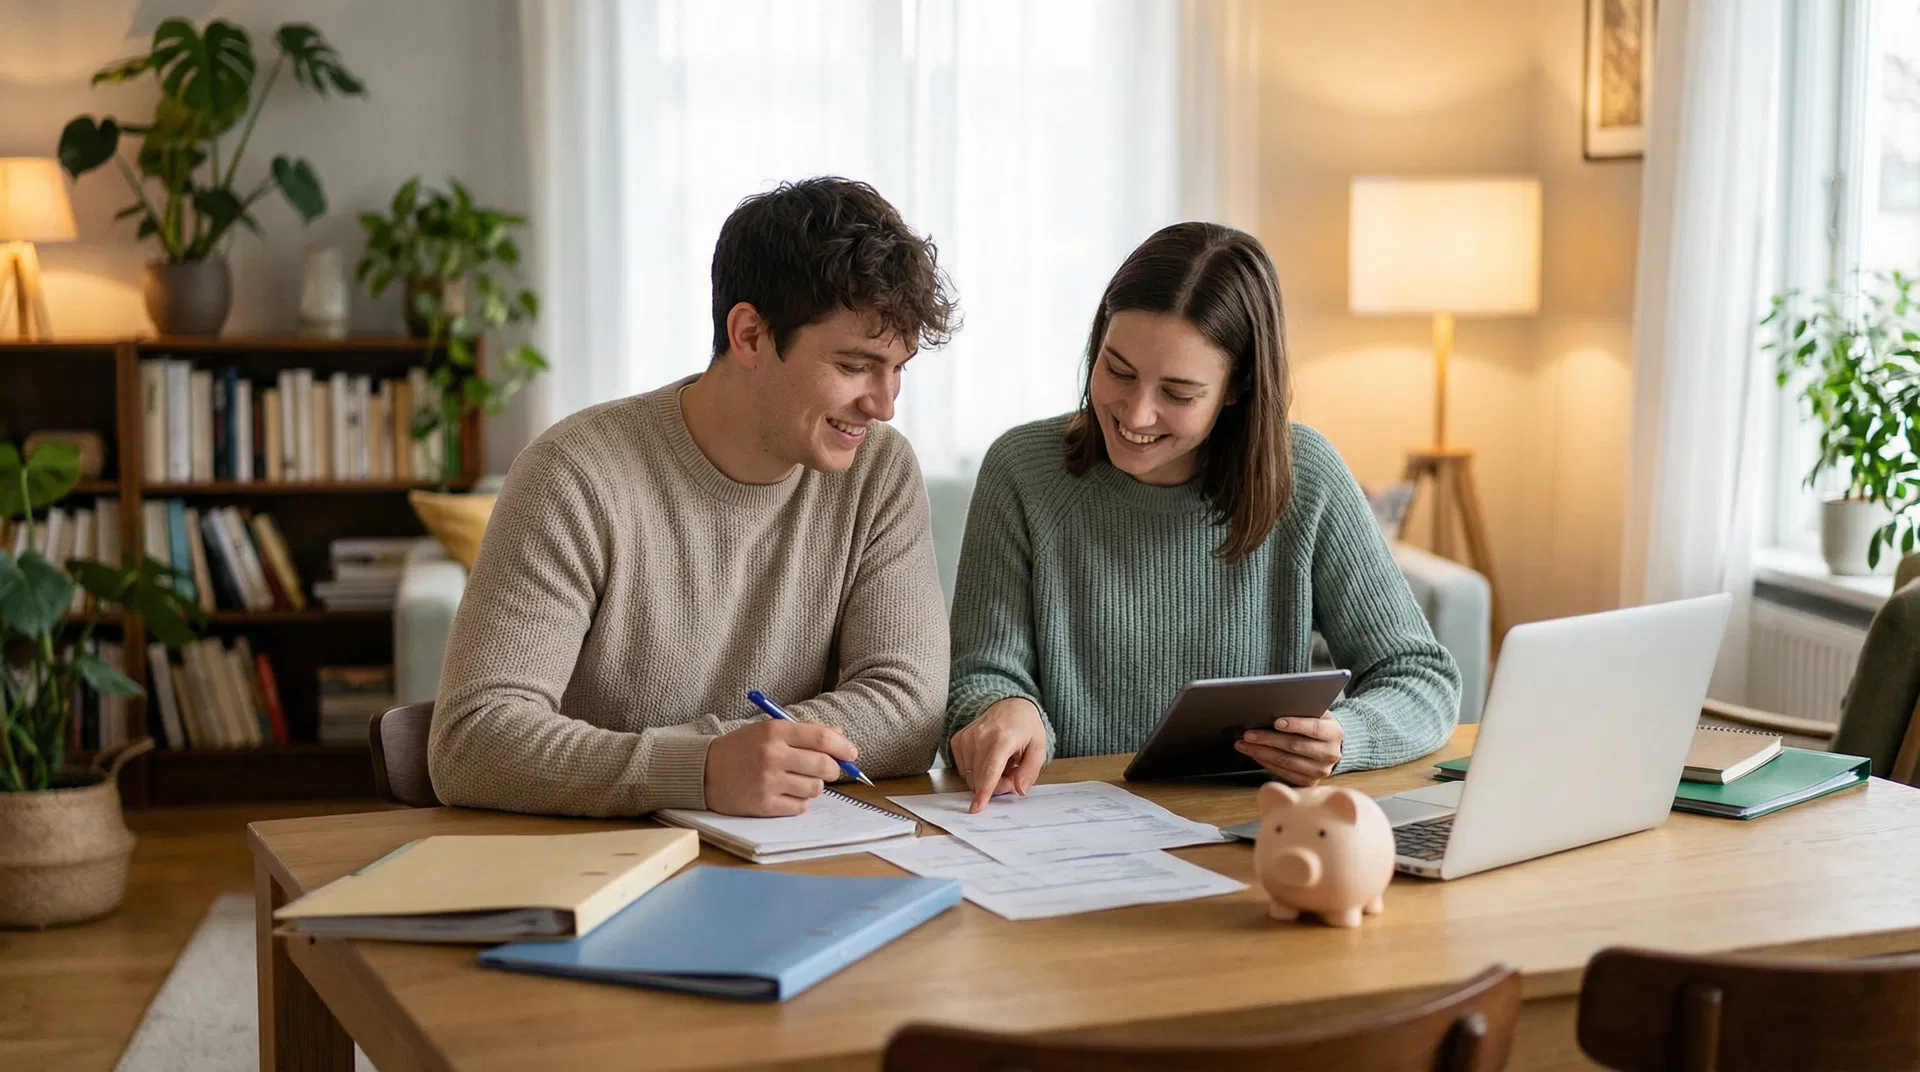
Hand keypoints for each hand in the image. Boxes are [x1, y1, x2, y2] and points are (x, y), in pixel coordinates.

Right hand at [704, 718, 858, 816]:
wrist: (703, 771)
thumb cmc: (741, 748)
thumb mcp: (769, 730)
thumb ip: (804, 732)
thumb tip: (841, 738)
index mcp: (775, 731)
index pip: (822, 737)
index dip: (843, 747)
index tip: (852, 754)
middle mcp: (772, 755)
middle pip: (824, 765)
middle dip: (832, 769)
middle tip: (827, 770)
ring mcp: (768, 782)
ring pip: (815, 788)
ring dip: (813, 786)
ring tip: (798, 780)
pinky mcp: (763, 805)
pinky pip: (800, 807)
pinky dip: (800, 802)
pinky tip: (787, 793)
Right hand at [948, 697, 1047, 812]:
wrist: (1010, 706)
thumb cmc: (1026, 728)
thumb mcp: (1039, 748)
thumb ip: (1030, 771)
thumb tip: (1018, 790)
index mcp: (1003, 738)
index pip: (990, 771)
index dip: (983, 792)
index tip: (976, 808)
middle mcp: (980, 737)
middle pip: (980, 779)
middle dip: (996, 785)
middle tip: (1011, 773)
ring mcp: (967, 737)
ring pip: (970, 777)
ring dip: (985, 778)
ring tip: (1001, 762)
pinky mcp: (958, 740)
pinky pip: (964, 770)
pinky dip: (976, 770)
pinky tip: (988, 758)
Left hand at [1235, 715, 1343, 785]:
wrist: (1327, 745)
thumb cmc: (1315, 724)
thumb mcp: (1315, 713)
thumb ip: (1302, 710)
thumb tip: (1274, 708)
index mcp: (1334, 732)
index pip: (1314, 728)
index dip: (1295, 725)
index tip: (1276, 722)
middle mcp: (1330, 754)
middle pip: (1295, 746)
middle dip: (1268, 739)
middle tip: (1249, 734)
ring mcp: (1320, 771)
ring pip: (1286, 761)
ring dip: (1261, 752)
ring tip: (1244, 744)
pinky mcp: (1309, 782)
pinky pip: (1283, 773)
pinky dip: (1265, 763)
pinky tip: (1254, 754)